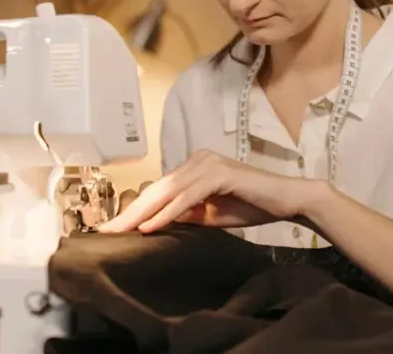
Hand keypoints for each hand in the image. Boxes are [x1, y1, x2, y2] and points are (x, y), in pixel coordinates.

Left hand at [98, 149, 314, 233]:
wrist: (286, 200)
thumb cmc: (252, 205)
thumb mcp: (211, 214)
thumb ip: (186, 214)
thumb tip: (157, 223)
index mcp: (194, 167)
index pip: (158, 191)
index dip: (134, 211)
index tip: (113, 230)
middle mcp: (197, 160)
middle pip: (156, 190)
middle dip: (129, 213)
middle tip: (105, 232)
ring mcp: (208, 165)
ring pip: (167, 193)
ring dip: (142, 214)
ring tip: (121, 231)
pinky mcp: (219, 174)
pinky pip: (187, 197)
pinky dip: (167, 213)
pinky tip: (150, 227)